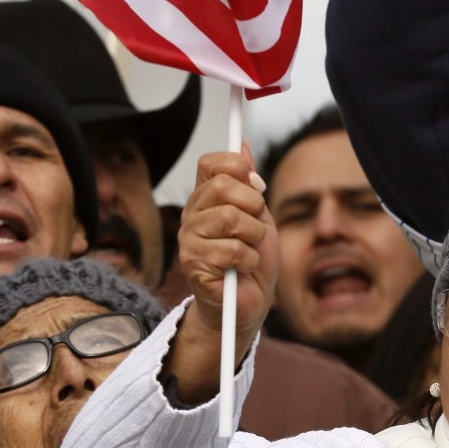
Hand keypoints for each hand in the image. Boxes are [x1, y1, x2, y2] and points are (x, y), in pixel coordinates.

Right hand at [178, 146, 277, 344]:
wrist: (248, 303)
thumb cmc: (253, 262)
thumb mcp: (259, 217)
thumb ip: (250, 184)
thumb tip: (243, 144)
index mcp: (206, 200)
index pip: (211, 163)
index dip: (237, 167)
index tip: (256, 187)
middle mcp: (192, 215)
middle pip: (222, 186)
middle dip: (252, 206)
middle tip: (255, 229)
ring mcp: (189, 239)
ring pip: (231, 218)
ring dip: (253, 237)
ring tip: (249, 251)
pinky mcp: (192, 264)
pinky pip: (232, 249)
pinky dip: (249, 260)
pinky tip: (242, 269)